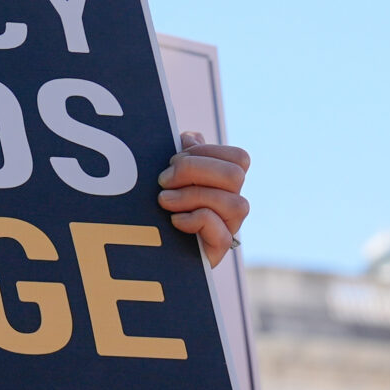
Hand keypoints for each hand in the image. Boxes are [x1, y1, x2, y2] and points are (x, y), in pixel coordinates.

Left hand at [157, 131, 250, 265]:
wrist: (151, 250)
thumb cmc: (160, 207)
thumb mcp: (170, 176)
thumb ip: (182, 154)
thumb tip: (190, 139)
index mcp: (225, 182)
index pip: (238, 158)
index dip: (206, 152)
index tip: (173, 159)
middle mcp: (233, 203)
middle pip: (236, 175)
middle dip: (194, 170)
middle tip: (164, 180)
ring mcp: (229, 227)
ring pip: (235, 203)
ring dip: (193, 196)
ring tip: (165, 200)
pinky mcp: (219, 249)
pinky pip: (222, 231)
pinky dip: (195, 220)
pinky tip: (175, 220)